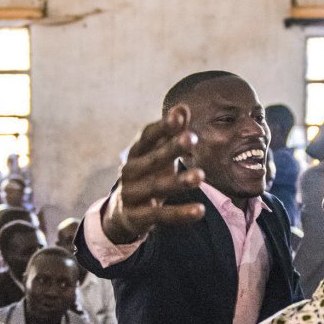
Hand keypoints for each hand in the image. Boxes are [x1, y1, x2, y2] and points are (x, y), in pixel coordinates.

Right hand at [102, 105, 206, 243]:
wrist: (123, 213)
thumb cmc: (147, 175)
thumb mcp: (158, 154)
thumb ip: (170, 133)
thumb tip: (182, 107)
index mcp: (135, 153)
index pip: (147, 137)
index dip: (162, 127)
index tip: (180, 116)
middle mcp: (130, 172)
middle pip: (151, 159)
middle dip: (171, 149)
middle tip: (192, 138)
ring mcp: (131, 194)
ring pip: (156, 187)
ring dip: (178, 181)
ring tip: (201, 176)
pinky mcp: (138, 216)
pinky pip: (161, 215)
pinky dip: (180, 213)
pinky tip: (199, 210)